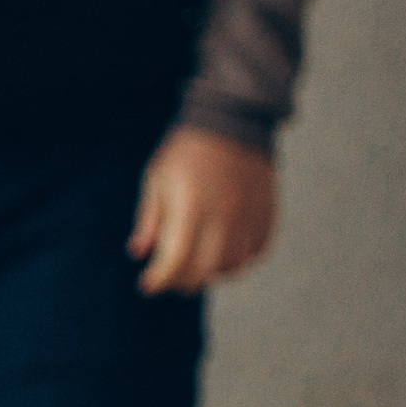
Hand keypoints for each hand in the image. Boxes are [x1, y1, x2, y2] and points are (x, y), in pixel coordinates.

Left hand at [129, 125, 277, 295]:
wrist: (233, 121)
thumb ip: (149, 219)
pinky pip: (256, 251)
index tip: (146, 285)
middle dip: (182, 282)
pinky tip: (222, 254)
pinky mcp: (267, 212)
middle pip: (205, 270)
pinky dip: (238, 261)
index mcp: (192, 207)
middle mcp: (224, 215)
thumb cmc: (186, 151)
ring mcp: (250, 215)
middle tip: (169, 278)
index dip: (159, 279)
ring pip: (233, 266)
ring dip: (211, 274)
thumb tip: (138, 253)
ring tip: (194, 267)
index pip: (176, 260)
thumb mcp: (156, 180)